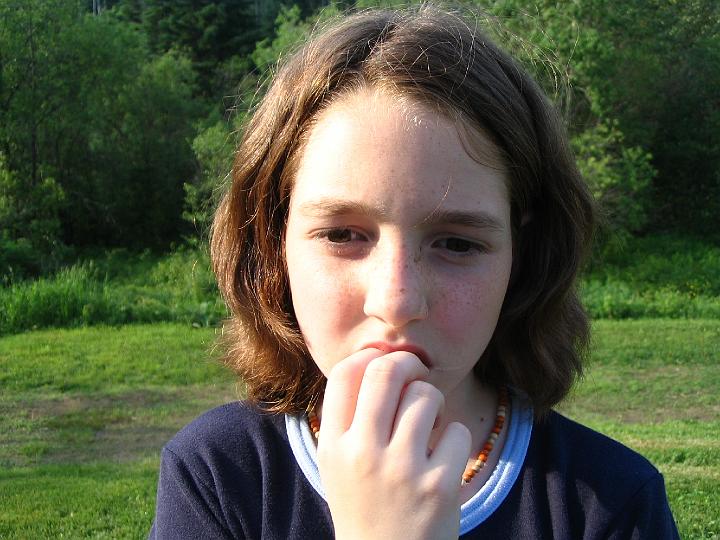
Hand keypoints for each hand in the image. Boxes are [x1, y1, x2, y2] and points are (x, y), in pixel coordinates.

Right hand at [317, 349, 471, 539]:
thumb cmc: (367, 507)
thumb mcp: (340, 465)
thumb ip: (350, 417)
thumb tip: (381, 358)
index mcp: (333, 445)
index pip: (346, 373)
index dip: (371, 358)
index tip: (386, 366)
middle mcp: (361, 453)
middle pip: (386, 371)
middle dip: (408, 364)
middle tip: (417, 376)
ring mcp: (400, 470)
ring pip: (425, 396)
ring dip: (433, 403)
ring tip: (430, 426)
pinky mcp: (438, 486)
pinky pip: (456, 430)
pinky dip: (454, 439)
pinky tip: (443, 459)